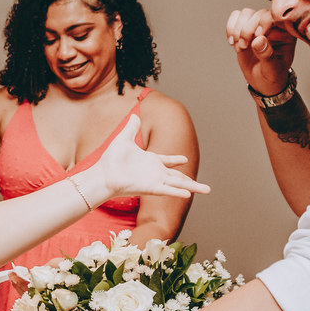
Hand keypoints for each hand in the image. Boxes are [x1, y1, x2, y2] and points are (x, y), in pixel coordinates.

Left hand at [93, 115, 209, 199]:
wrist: (102, 175)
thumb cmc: (110, 160)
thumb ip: (132, 128)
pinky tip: (188, 194)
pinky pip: (167, 190)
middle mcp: (155, 172)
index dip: (176, 160)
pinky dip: (177, 192)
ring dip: (192, 187)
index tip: (185, 160)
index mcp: (150, 160)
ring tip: (207, 190)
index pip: (167, 161)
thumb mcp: (123, 139)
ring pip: (178, 184)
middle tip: (207, 187)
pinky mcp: (150, 187)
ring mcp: (154, 180)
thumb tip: (135, 115)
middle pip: (178, 176)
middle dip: (191, 181)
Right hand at [226, 8, 296, 95]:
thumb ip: (267, 55)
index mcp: (286, 32)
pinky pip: (236, 17)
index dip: (264, 24)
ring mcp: (258, 25)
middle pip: (258, 14)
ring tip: (240, 46)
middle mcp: (273, 25)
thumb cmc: (272, 75)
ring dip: (238, 29)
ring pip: (246, 14)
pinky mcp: (246, 27)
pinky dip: (231, 28)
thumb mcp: (272, 69)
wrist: (261, 80)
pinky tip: (233, 42)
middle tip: (244, 47)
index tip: (257, 37)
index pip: (276, 17)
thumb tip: (259, 40)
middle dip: (247, 30)